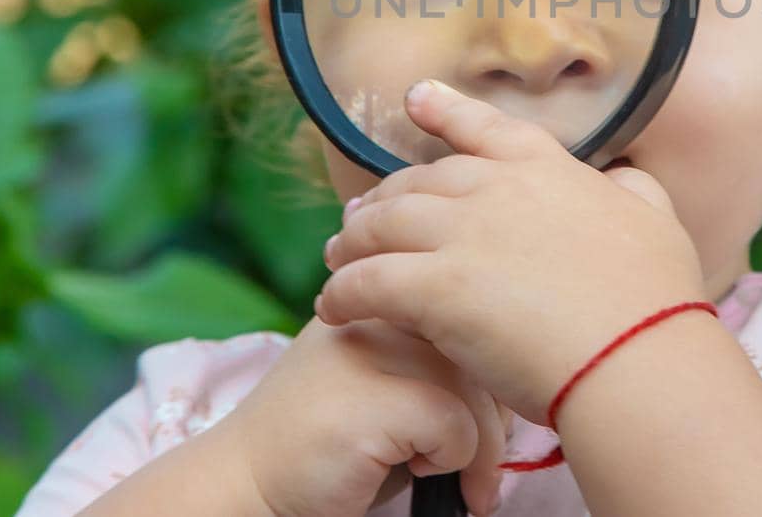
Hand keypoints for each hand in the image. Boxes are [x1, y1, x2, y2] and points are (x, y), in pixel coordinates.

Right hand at [214, 315, 511, 516]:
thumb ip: (438, 348)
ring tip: (455, 475)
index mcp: (383, 287)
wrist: (248, 475)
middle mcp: (382, 303)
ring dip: (481, 447)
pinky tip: (413, 469)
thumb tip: (514, 369)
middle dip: (497, 412)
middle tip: (481, 459)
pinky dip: (450, 462)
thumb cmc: (330, 432)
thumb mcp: (385, 370)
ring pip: (482, 390)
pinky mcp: (382, 394)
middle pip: (486, 346)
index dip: (491, 365)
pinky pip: (459, 429)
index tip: (484, 411)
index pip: (474, 306)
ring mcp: (380, 344)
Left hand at [317, 79, 707, 425]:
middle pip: (418, 182)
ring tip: (336, 261)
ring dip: (353, 242)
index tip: (415, 97)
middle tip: (359, 218)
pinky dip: (343, 292)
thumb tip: (619, 177)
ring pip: (383, 225)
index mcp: (547, 170)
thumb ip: (631, 190)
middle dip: (383, 199)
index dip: (445, 110)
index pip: (485, 129)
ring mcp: (463, 234)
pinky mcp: (435, 288)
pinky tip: (332, 308)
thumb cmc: (655, 300)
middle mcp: (497, 189)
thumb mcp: (657, 220)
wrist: (638, 357)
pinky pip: (367, 282)